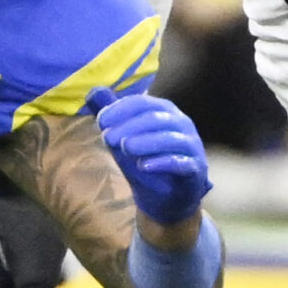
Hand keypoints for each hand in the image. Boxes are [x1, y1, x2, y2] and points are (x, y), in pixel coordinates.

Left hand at [85, 87, 211, 225]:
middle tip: (107, 137)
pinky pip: (182, 163)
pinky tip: (143, 166)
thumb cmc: (144, 158)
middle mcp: (181, 124)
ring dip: (146, 141)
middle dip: (129, 126)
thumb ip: (111, 114)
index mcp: (164, 111)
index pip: (142, 103)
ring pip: (171, 139)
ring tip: (125, 147)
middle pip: (156, 118)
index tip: (101, 122)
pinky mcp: (195, 169)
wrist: (165, 195)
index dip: (120, 109)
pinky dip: (163, 163)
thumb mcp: (123, 136)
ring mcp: (191, 146)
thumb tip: (92, 91)